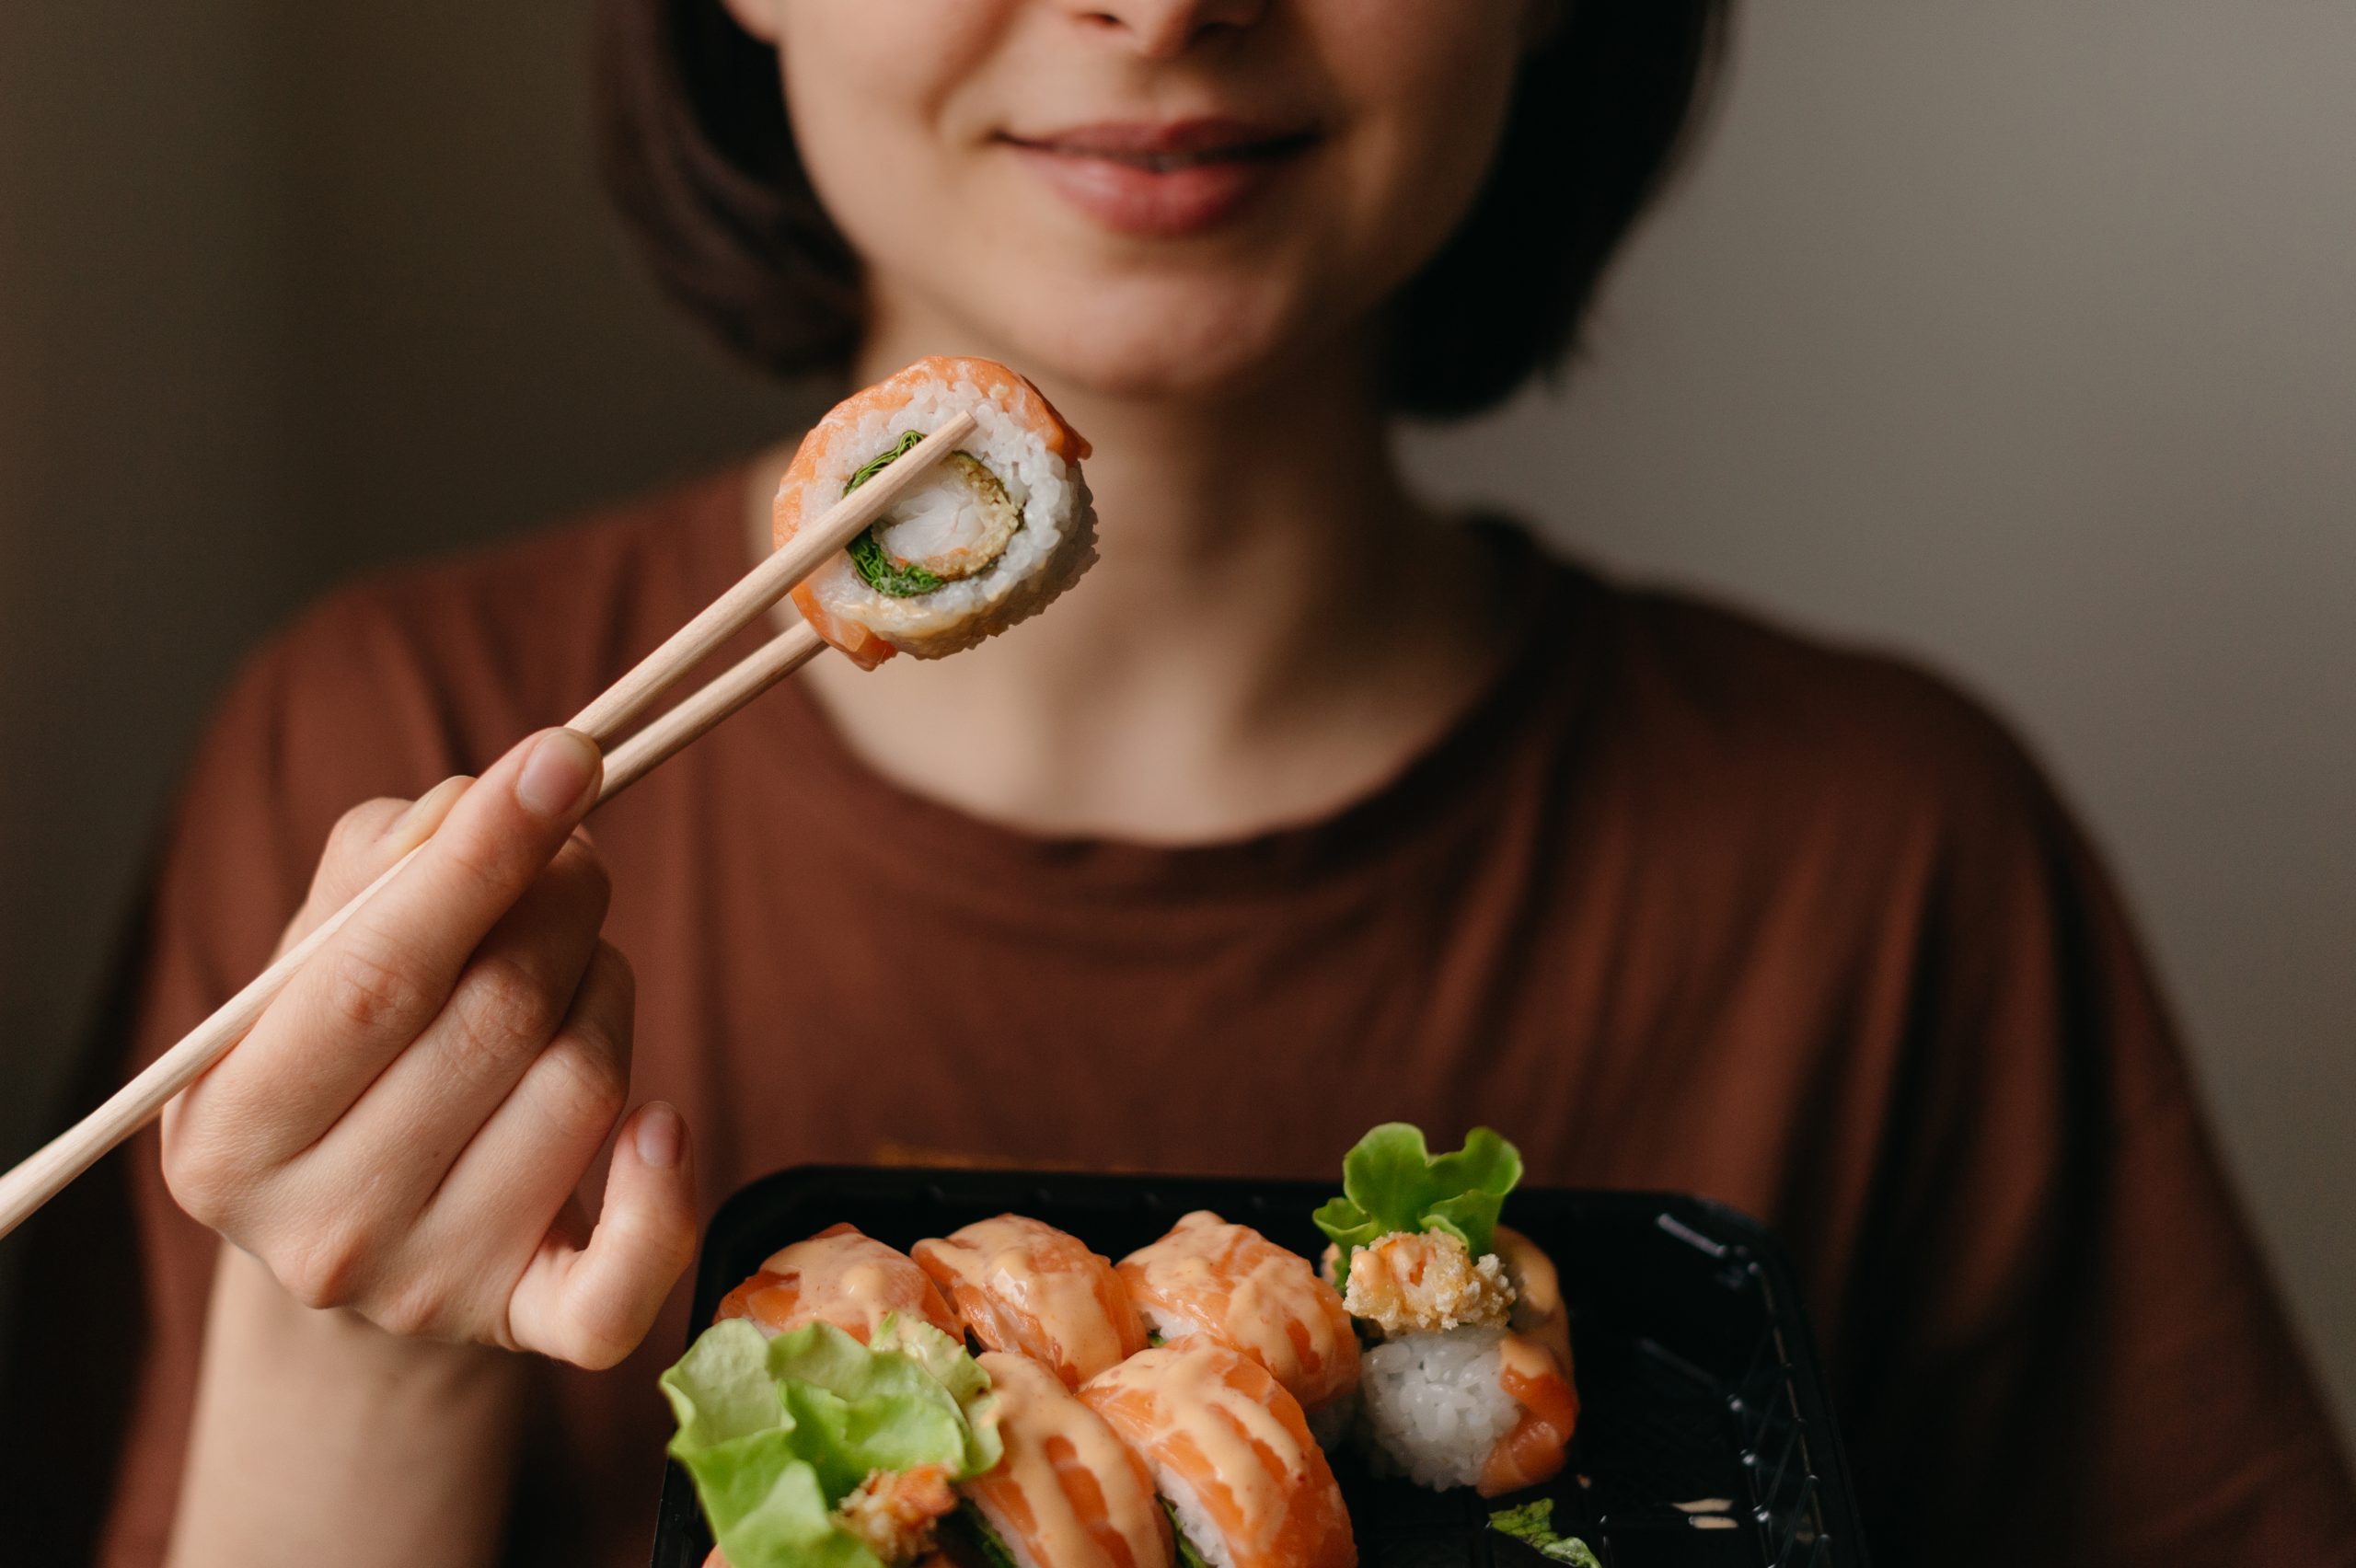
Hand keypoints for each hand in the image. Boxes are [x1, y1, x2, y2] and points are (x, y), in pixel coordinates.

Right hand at [160, 729, 697, 1367]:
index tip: (565, 757)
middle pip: (498, 1018)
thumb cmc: (345, 1058)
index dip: (481, 860)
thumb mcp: (314, 960)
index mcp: (230, 1133)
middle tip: (574, 857)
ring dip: (606, 988)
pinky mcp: (528, 1326)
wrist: (358, 1238)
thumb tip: (479, 806)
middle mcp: (318, 1232)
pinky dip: (666, 1183)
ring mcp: (426, 1291)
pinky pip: (630, 1270)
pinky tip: (658, 1122)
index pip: (374, 975)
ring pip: (584, 1086)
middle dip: (562, 903)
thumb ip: (379, 868)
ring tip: (573, 969)